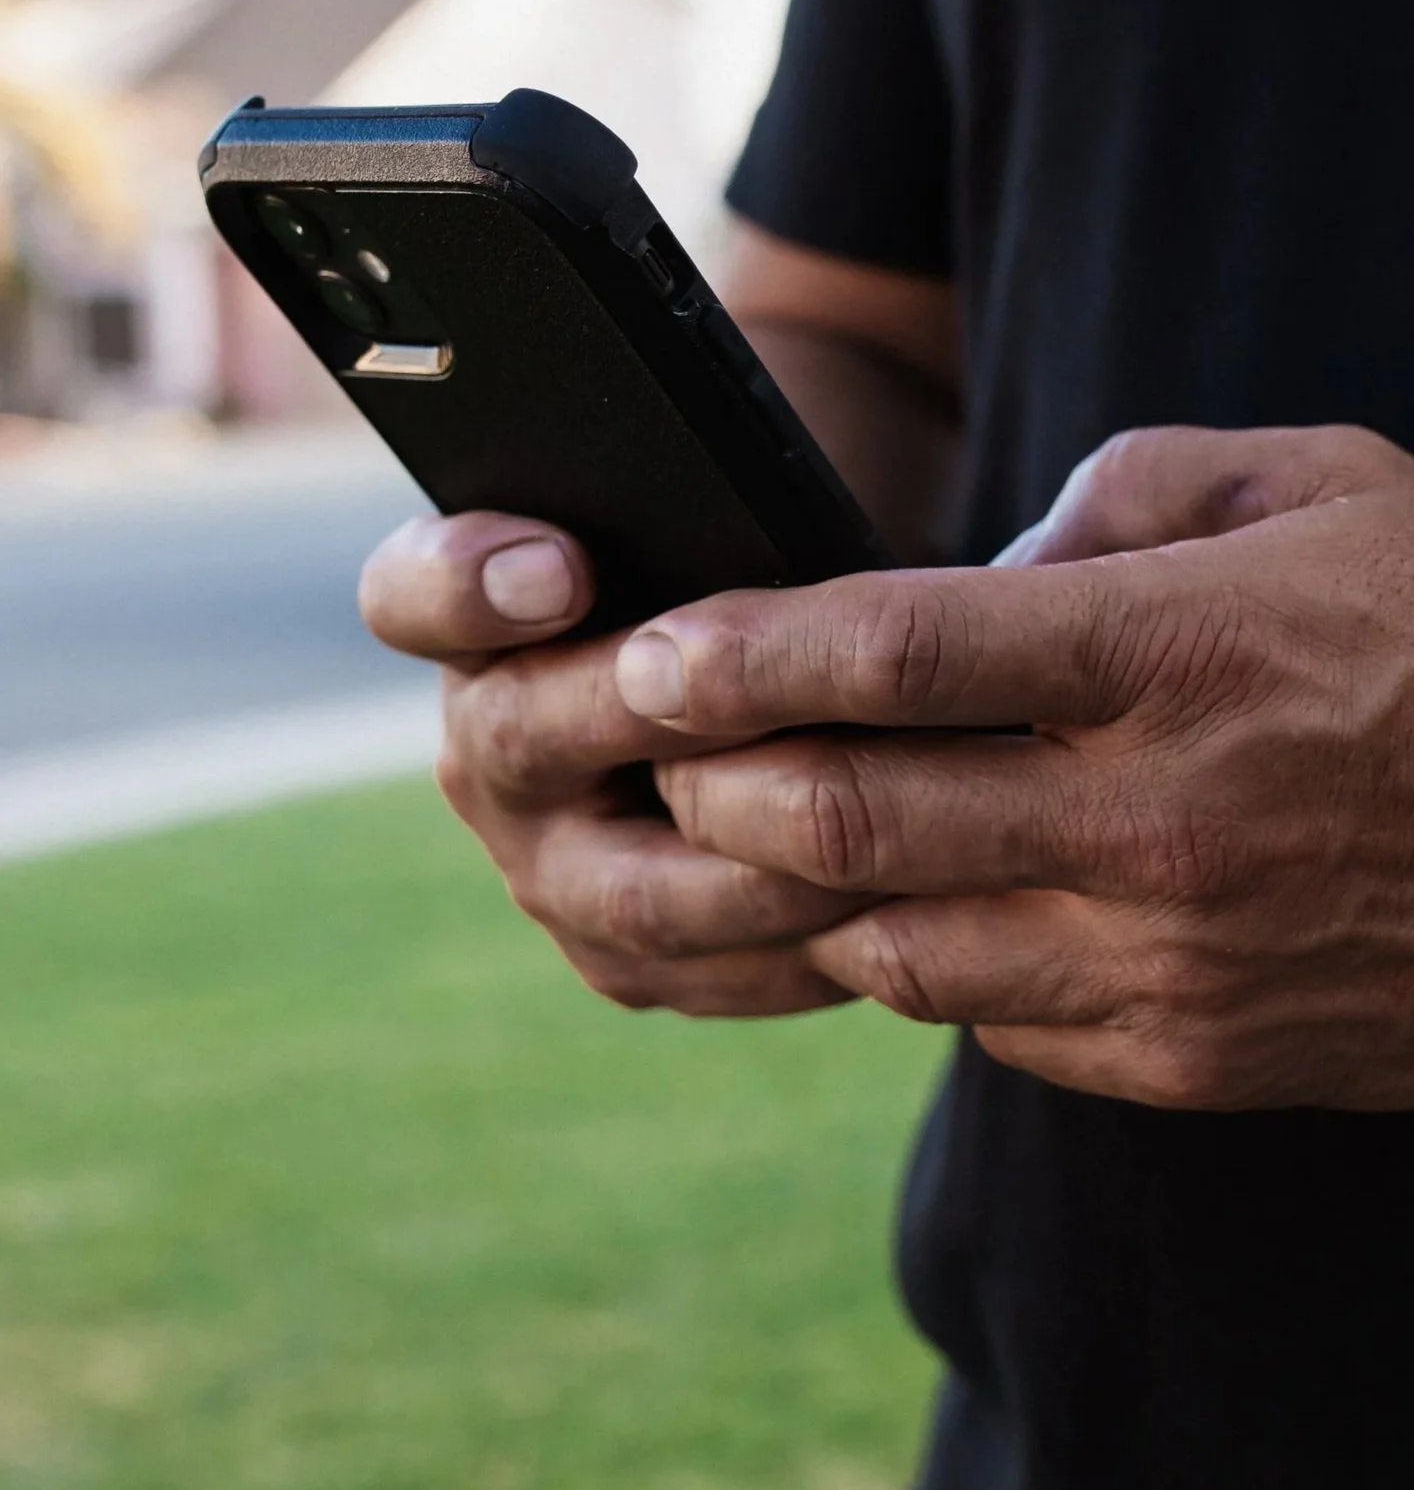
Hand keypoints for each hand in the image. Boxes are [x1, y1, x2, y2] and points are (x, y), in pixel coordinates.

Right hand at [358, 513, 862, 1017]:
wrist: (809, 702)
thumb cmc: (762, 577)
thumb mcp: (727, 527)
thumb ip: (703, 516)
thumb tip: (760, 526)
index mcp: (473, 620)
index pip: (415, 592)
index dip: (468, 582)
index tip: (561, 566)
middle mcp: (490, 755)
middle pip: (524, 739)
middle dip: (648, 714)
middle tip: (749, 691)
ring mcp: (554, 876)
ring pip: (639, 892)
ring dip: (767, 855)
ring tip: (887, 804)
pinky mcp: (637, 964)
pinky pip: (721, 973)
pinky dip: (822, 939)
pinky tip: (923, 891)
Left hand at [613, 426, 1413, 1109]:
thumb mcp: (1318, 487)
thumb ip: (1128, 494)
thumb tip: (991, 567)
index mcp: (1173, 652)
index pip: (896, 652)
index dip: (744, 655)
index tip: (649, 654)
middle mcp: (1154, 820)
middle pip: (852, 819)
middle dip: (717, 788)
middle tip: (659, 754)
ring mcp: (1169, 961)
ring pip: (895, 947)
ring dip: (803, 891)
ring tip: (760, 833)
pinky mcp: (1190, 1057)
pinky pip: (993, 1025)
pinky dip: (927, 961)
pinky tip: (921, 904)